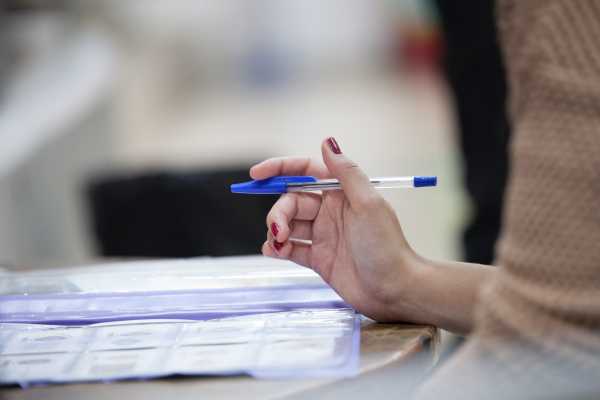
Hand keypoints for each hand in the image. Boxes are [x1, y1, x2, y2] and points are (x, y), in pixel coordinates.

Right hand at [251, 137, 424, 321]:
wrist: (394, 290)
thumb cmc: (386, 247)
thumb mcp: (368, 204)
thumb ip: (346, 173)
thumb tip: (328, 141)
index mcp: (342, 193)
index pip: (305, 172)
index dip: (280, 169)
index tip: (258, 173)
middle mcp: (330, 212)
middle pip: (291, 201)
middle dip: (278, 212)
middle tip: (278, 230)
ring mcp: (323, 235)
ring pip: (288, 225)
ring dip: (276, 231)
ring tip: (278, 244)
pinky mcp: (319, 259)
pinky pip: (291, 249)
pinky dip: (278, 249)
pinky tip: (274, 252)